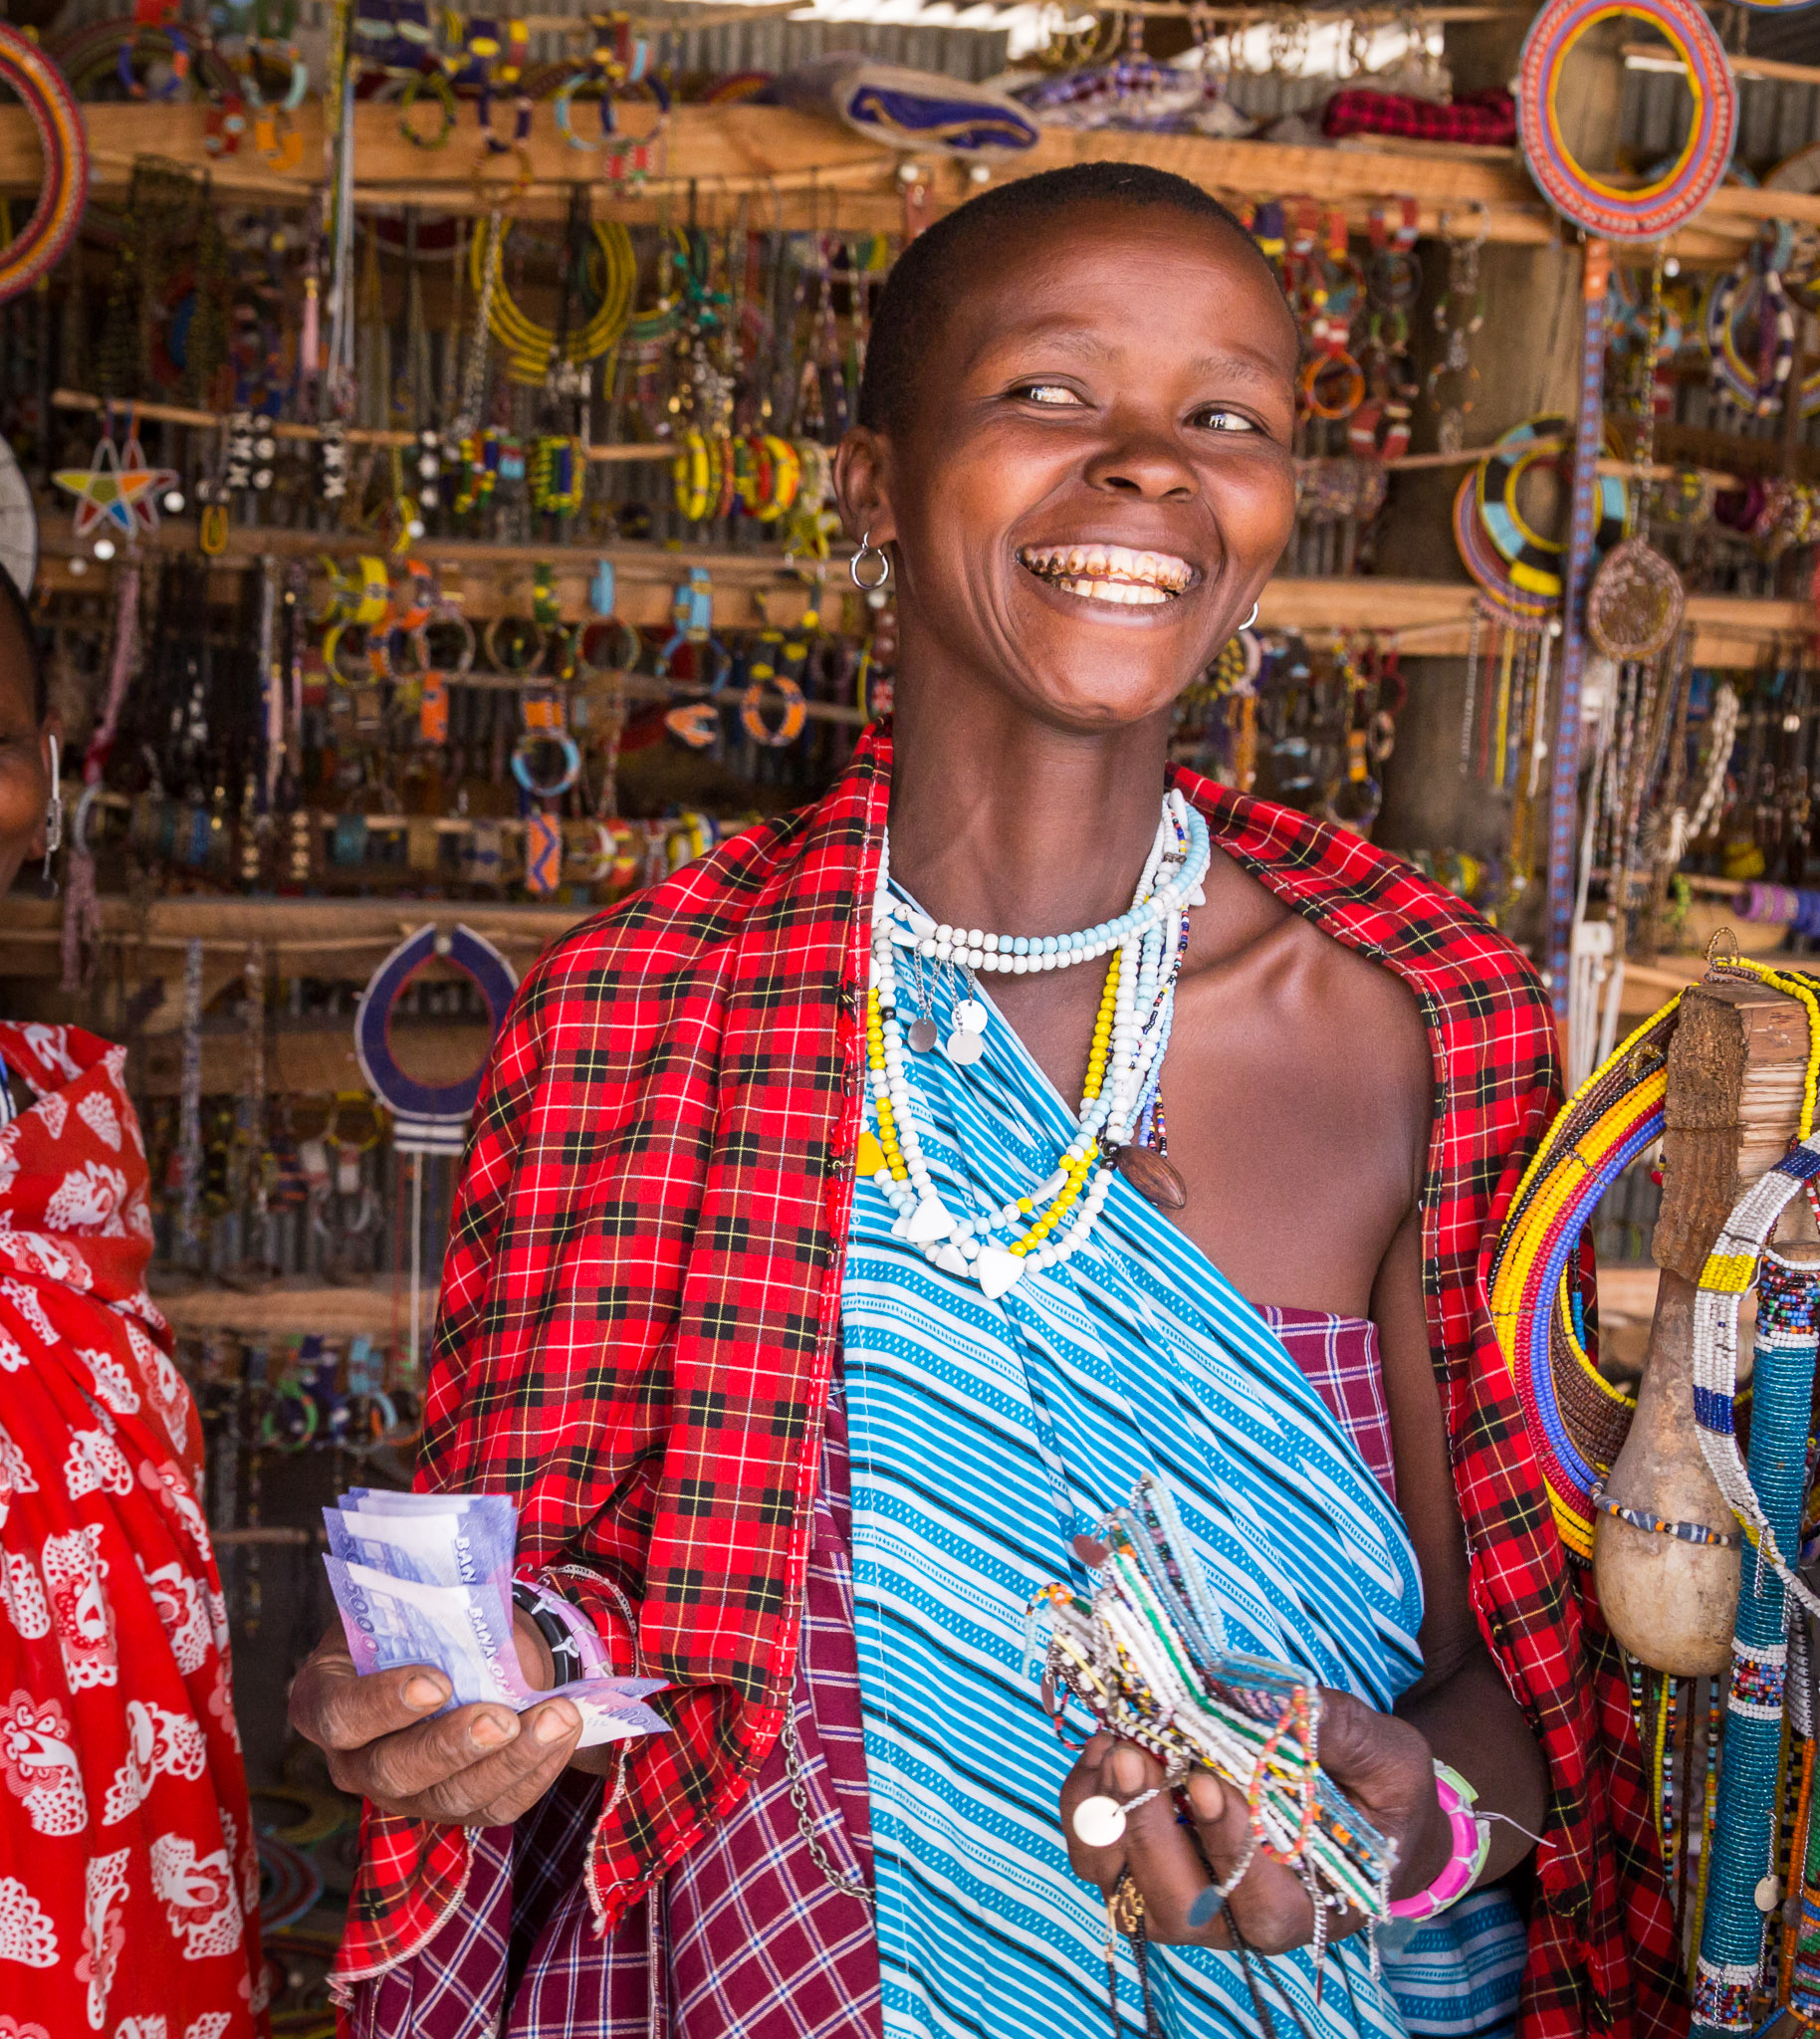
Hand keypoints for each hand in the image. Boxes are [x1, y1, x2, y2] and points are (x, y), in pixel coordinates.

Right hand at [287, 1610, 583, 1826]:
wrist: (447, 1648)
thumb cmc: (416, 1620)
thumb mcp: (407, 1603)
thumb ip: (426, 1606)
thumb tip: (470, 1595)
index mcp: (324, 1699)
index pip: (337, 1714)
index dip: (381, 1704)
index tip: (437, 1681)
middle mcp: (353, 1759)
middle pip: (392, 1771)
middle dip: (452, 1746)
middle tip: (501, 1718)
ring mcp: (401, 1793)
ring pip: (450, 1799)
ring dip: (510, 1760)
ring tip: (557, 1718)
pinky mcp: (452, 1807)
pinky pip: (494, 1806)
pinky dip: (535, 1769)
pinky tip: (565, 1732)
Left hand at [1058, 1691, 1448, 1952]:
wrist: (1351, 1806)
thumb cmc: (1374, 1795)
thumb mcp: (1389, 1760)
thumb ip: (1347, 1737)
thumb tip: (1289, 1702)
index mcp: (1306, 1908)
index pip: (1260, 1906)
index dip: (1228, 1849)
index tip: (1207, 1782)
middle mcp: (1234, 1919)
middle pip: (1175, 1906)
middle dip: (1147, 1830)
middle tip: (1135, 1754)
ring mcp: (1180, 1895)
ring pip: (1119, 1885)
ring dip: (1105, 1815)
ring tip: (1116, 1745)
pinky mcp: (1141, 1863)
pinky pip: (1093, 1848)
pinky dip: (1086, 1798)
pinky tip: (1108, 1745)